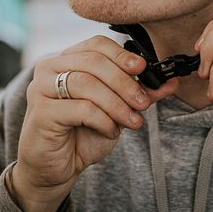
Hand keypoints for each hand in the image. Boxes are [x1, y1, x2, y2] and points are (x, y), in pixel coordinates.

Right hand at [12, 35, 178, 211]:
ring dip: (117, 103)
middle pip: (94, 62)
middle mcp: (50, 69)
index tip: (143, 68)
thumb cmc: (82, 133)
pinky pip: (81, 109)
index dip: (122, 54)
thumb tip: (171, 81)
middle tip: (143, 102)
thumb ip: (139, 93)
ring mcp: (41, 89)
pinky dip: (103, 120)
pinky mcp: (41, 113)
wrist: (56, 167)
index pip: (96, 44)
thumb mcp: (116, 109)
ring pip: (87, 84)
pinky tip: (111, 130)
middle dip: (124, 82)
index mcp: (67, 59)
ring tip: (132, 121)